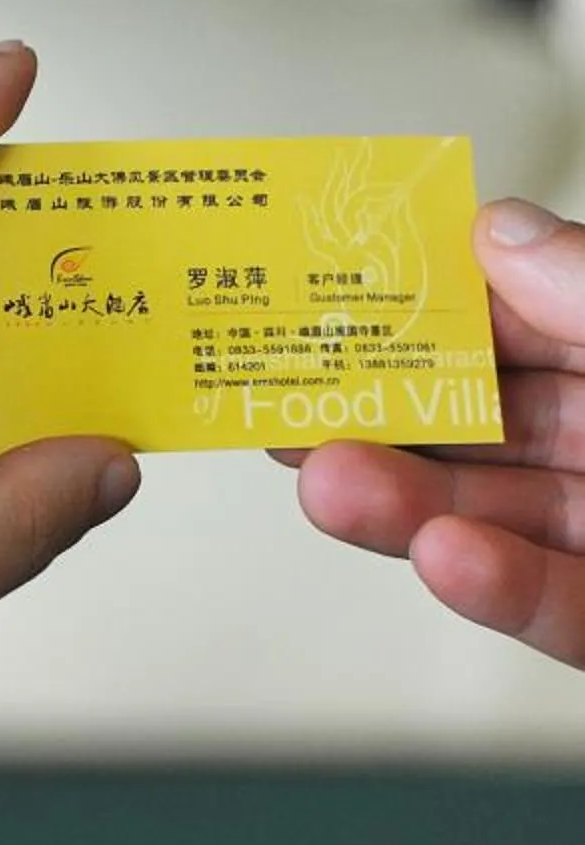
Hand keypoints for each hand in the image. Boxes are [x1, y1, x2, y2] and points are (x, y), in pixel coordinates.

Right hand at [290, 197, 584, 666]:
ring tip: (331, 483)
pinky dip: (495, 590)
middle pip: (485, 423)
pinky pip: (559, 611)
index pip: (518, 319)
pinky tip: (440, 558)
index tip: (331, 292)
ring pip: (499, 518)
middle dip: (381, 414)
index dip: (426, 306)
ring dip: (405, 502)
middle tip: (288, 399)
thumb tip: (496, 233)